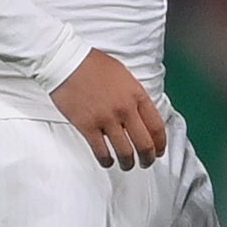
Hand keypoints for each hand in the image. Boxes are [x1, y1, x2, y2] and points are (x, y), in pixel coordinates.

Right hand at [50, 49, 166, 169]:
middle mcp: (125, 109)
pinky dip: (107, 161)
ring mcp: (106, 119)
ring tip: (127, 165)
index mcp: (136, 94)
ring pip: (125, 152)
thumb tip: (141, 115)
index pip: (157, 126)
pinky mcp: (87, 126)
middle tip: (146, 163)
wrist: (66, 61)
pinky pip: (101, 151)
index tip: (159, 151)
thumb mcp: (124, 75)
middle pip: (144, 143)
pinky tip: (107, 161)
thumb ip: (134, 95)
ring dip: (128, 163)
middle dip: (148, 158)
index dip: (160, 143)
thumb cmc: (93, 65)